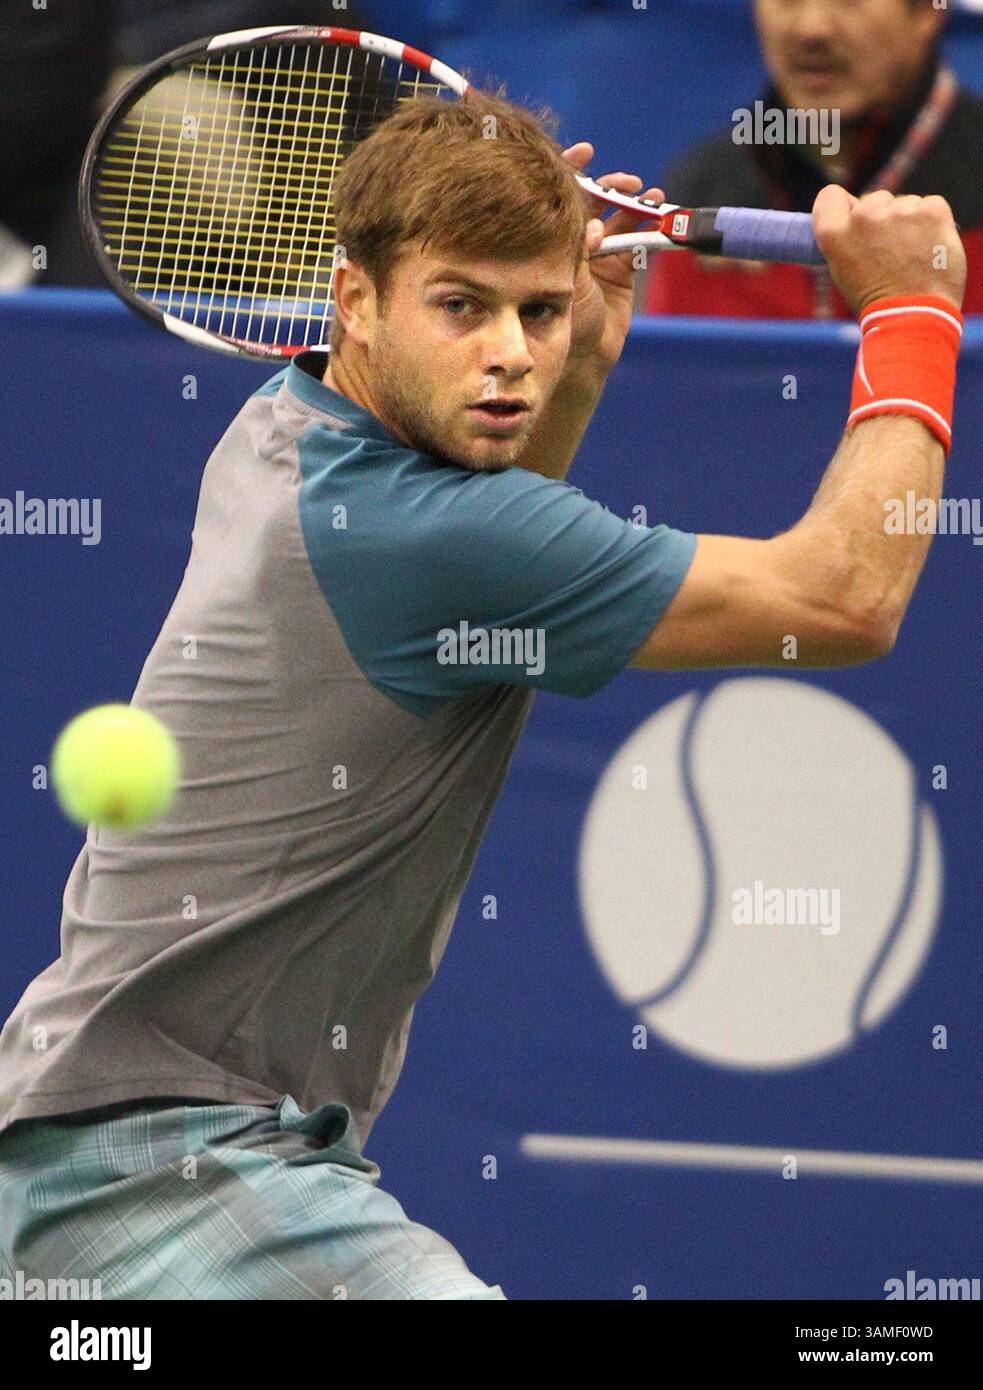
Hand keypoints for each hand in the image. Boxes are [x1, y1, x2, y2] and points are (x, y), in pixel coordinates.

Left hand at [560, 142, 663, 368]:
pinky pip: (640, 241)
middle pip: (595, 201)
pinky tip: (660, 216)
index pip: (562, 195)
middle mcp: (579, 242)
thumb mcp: (566, 283)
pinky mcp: (625, 269)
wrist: (584, 357)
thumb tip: (594, 226)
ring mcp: (603, 254)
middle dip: (610, 185)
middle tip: (624, 182)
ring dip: (635, 203)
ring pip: (620, 218)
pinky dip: (652, 227)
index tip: (584, 151)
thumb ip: (579, 252)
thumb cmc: (564, 321)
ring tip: (647, 195)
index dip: (572, 170)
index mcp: (557, 238)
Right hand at [812, 184, 966, 315]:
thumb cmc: (878, 302)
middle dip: (882, 218)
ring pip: (904, 203)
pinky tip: (929, 248)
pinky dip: (932, 223)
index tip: (852, 218)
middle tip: (890, 253)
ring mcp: (899, 210)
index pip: (831, 196)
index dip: (843, 207)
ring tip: (912, 256)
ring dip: (908, 222)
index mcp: (834, 233)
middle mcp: (864, 216)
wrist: (914, 317)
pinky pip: (930, 206)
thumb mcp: (844, 271)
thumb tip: (855, 217)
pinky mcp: (931, 210)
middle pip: (874, 200)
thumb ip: (847, 239)